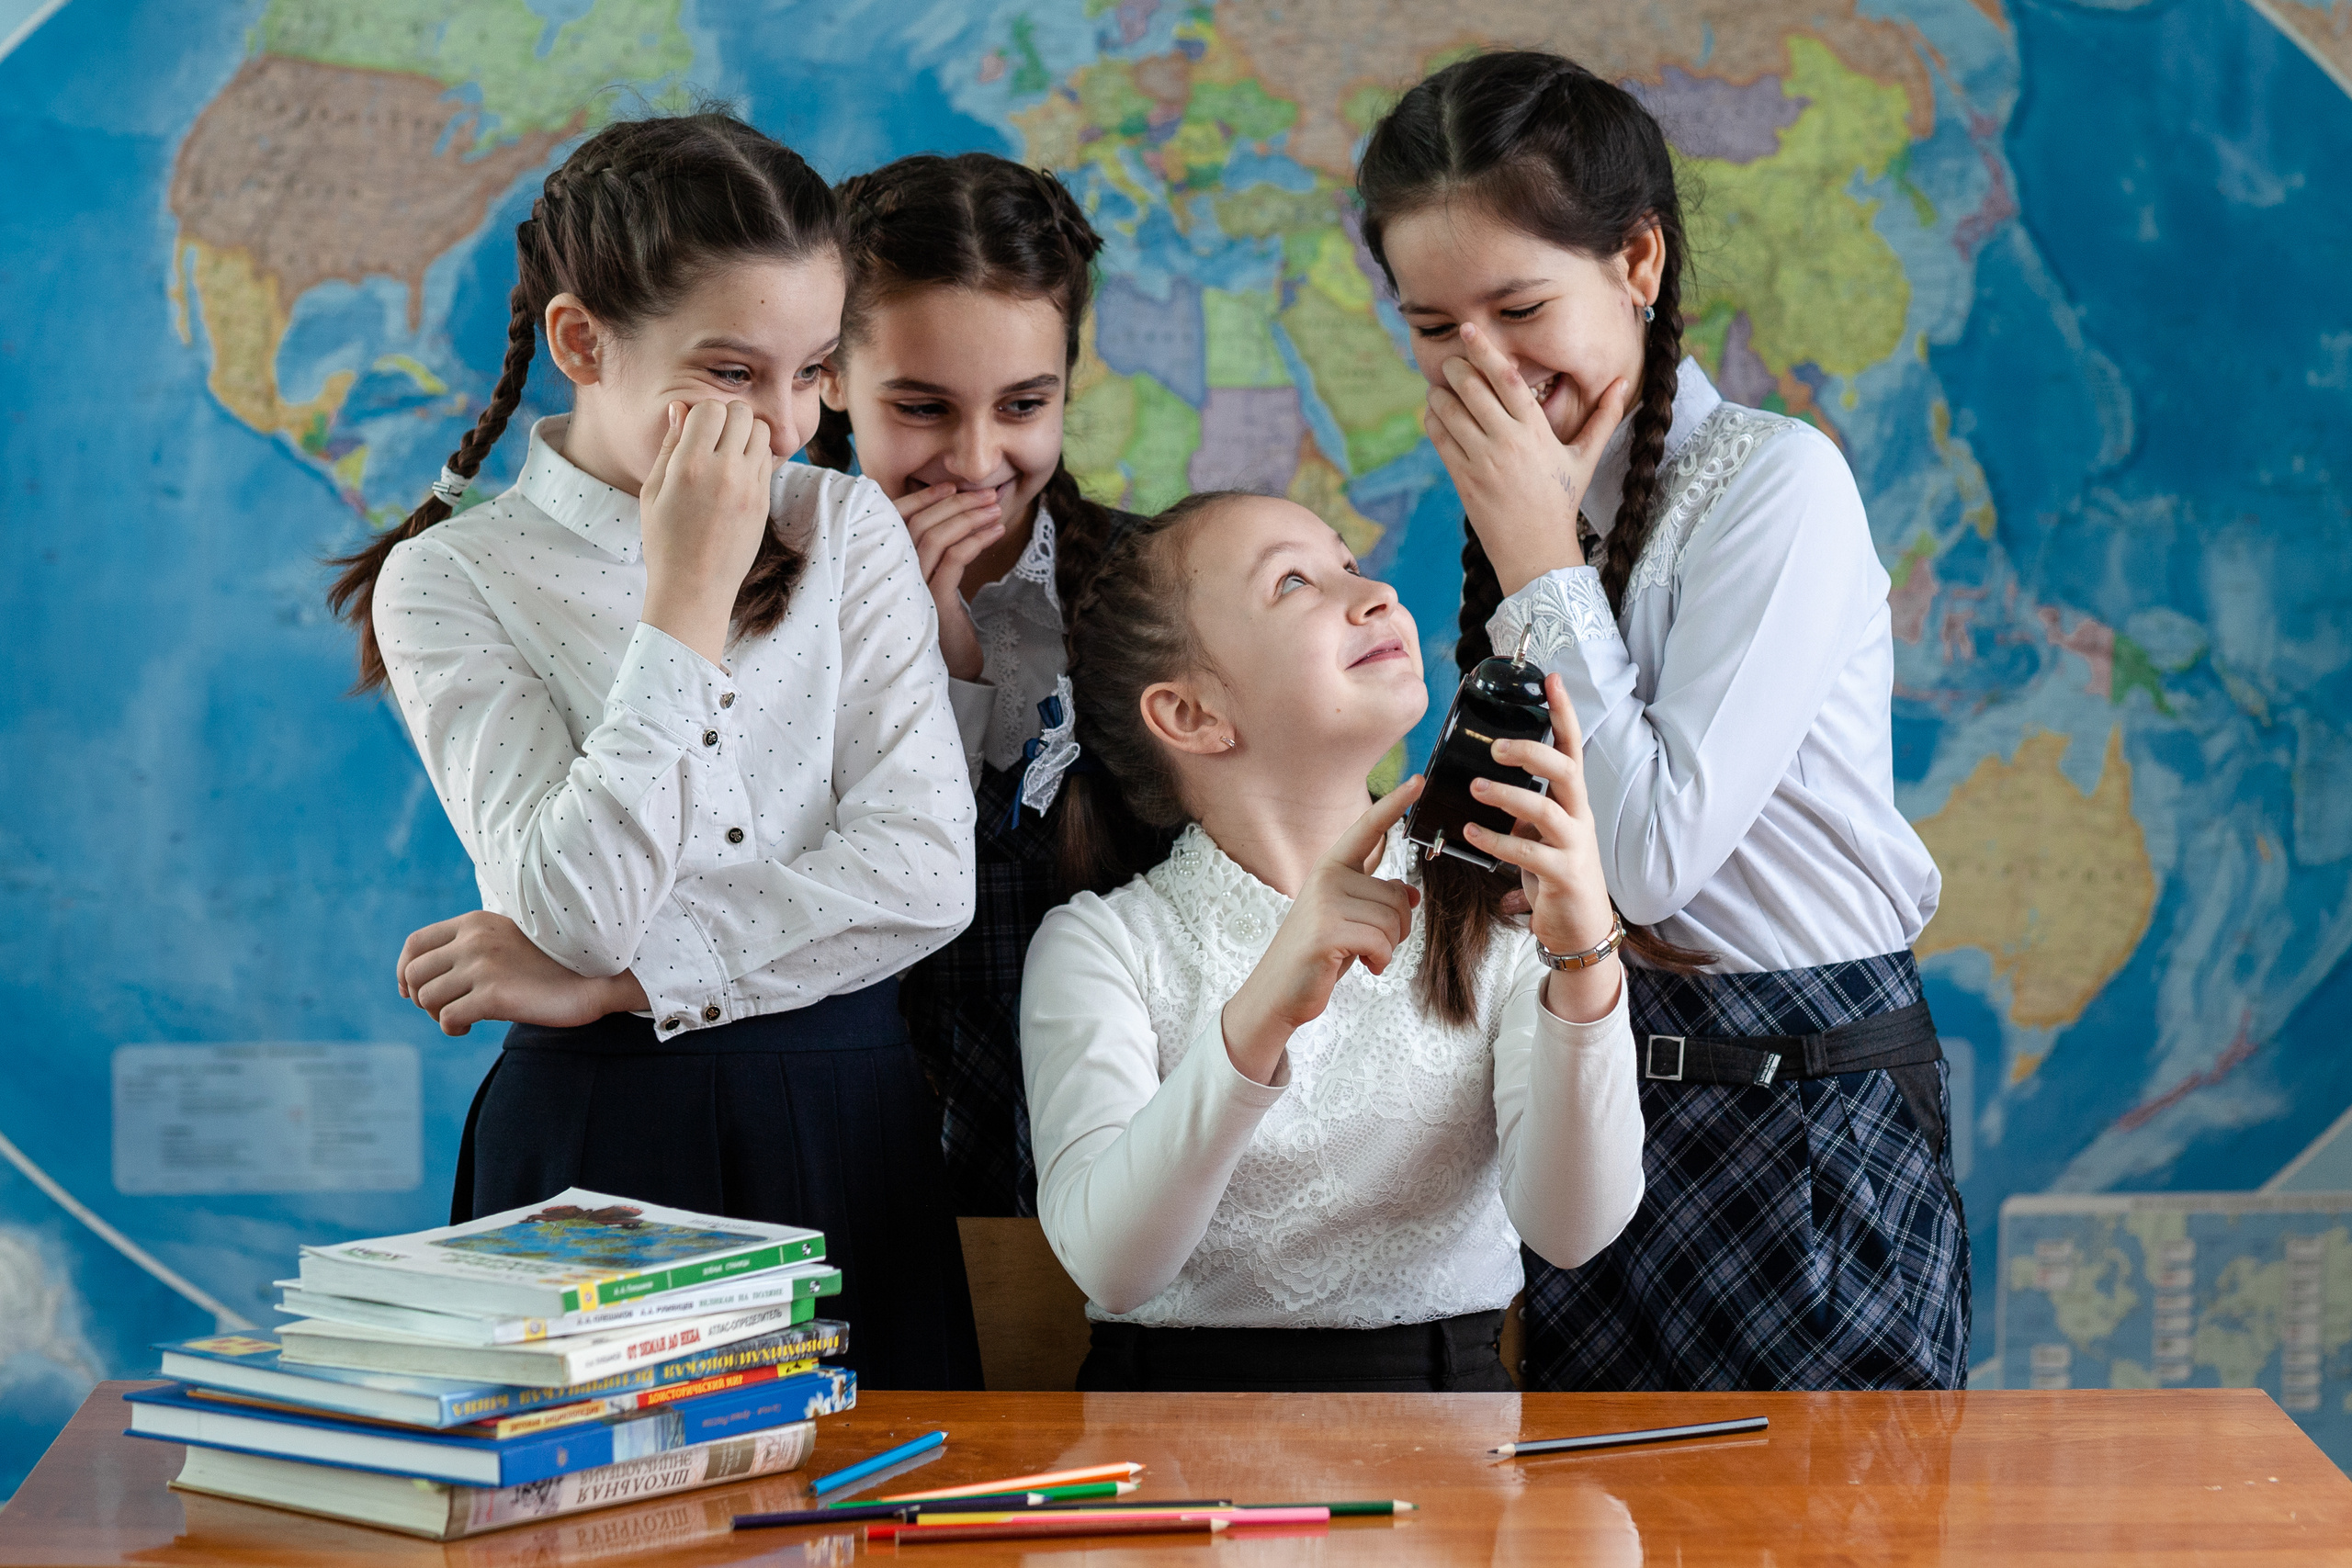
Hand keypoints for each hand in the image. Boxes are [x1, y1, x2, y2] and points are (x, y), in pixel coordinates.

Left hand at [397, 911, 647, 1036]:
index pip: (416, 944)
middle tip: (444, 1010)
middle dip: (422, 998)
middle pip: (416, 974)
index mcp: (475, 922)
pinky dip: (451, 1028)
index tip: (410, 990)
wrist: (599, 976)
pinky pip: (448, 1018)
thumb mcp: (510, 937)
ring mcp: (483, 967)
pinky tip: (468, 1029)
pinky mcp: (494, 996)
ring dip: (437, 1015)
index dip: (405, 970)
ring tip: (461, 1019)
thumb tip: (434, 971)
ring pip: (428, 998)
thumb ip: (474, 944)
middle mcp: (474, 940)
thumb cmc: (555, 963)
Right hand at [639, 399, 783, 664]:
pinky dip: (754, 457)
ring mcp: (749, 487)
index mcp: (689, 466)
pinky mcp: (764, 501)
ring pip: (760, 432)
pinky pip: (767, 459)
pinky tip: (737, 474)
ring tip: (727, 454)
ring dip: (745, 434)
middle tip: (713, 438)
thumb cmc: (665, 541)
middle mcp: (724, 471)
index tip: (694, 430)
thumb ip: (670, 446)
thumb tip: (680, 408)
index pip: (710, 409)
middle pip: (741, 413)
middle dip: (727, 417)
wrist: (695, 587)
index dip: (701, 413)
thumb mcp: (653, 491)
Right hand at [893, 483, 1003, 680]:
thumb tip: (954, 510)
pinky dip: (977, 539)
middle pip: (919, 523)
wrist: (952, 668)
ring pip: (936, 537)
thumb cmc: (944, 620)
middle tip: (987, 493)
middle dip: (956, 502)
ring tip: (996, 509)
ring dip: (970, 516)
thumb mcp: (933, 580)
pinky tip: (996, 532)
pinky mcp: (933, 602)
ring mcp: (911, 588)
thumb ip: (933, 551)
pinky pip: (954, 559)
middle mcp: (892, 573)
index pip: (895, 518)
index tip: (952, 486)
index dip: (923, 497)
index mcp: (887, 564)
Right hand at [1219, 777, 1424, 1083]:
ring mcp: (1323, 902)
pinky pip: (1382, 941)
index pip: (1367, 829)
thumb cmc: (1317, 957)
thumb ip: (1377, 902)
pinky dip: (1381, 960)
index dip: (1393, 804)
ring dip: (1389, 947)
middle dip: (1397, 926)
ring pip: (1394, 919)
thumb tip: (1413, 894)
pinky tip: (1365, 967)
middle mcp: (1325, 877)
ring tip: (1362, 955)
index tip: (1419, 780)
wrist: (1279, 995)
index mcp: (1330, 868)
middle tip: (1371, 944)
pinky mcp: (1326, 930)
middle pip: (1397, 893)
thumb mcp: (1351, 923)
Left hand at [1422, 322, 1629, 596]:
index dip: (1485, 351)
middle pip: (1471, 389)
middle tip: (1451, 358)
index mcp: (1536, 431)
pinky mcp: (1462, 477)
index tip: (1468, 330)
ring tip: (1443, 385)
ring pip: (1449, 411)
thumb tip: (1624, 383)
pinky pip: (1439, 437)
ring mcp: (1480, 460)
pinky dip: (1433, 418)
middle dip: (1455, 367)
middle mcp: (1506, 442)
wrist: (1535, 549)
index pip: (1507, 380)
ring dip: (1440, 392)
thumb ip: (1604, 417)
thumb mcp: (1586, 458)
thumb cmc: (1562, 500)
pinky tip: (1437, 411)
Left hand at [1460, 674, 1622, 1021]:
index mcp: (1572, 800)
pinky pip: (1530, 854)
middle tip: (1495, 747)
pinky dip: (1497, 842)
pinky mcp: (1564, 876)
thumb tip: (1482, 778)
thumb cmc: (1555, 872)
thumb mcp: (1540, 831)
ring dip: (1508, 796)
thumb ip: (1522, 805)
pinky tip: (1472, 834)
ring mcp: (1575, 846)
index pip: (1572, 747)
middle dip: (1533, 752)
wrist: (1580, 928)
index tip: (1551, 679)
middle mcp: (1579, 817)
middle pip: (1566, 771)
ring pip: (1547, 810)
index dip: (1564, 713)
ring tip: (1475, 789)